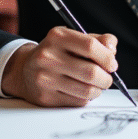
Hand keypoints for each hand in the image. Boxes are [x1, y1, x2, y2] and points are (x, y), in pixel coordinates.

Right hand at [1, 27, 116, 106]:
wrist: (25, 70)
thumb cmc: (57, 53)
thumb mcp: (74, 39)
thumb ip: (98, 41)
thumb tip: (112, 50)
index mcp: (58, 37)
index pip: (90, 46)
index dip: (107, 57)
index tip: (112, 64)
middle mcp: (48, 56)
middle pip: (91, 71)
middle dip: (106, 78)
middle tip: (106, 78)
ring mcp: (45, 78)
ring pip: (86, 90)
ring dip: (98, 90)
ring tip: (96, 85)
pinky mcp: (45, 97)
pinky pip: (77, 101)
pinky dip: (85, 98)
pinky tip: (81, 90)